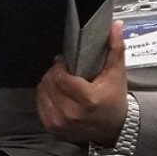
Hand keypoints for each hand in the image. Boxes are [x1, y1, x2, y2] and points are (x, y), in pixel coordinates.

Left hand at [36, 20, 129, 146]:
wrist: (114, 129)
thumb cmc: (114, 101)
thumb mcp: (116, 75)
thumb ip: (115, 49)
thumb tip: (115, 25)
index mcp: (87, 100)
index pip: (60, 77)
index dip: (60, 67)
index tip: (65, 63)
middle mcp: (71, 113)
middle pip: (49, 83)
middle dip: (54, 74)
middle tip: (64, 72)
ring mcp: (60, 122)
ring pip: (42, 92)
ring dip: (49, 84)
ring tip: (61, 83)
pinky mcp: (52, 128)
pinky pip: (39, 105)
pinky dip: (46, 97)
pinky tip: (57, 95)